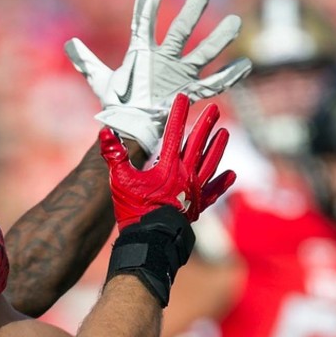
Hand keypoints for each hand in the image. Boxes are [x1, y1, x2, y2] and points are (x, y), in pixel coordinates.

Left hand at [66, 0, 250, 153]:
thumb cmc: (119, 102)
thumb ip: (87, 61)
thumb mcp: (102, 80)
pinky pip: (213, 84)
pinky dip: (230, 77)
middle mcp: (164, 59)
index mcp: (142, 54)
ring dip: (217, 40)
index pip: (143, 24)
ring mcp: (179, 74)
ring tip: (234, 23)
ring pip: (202, 54)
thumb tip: (69, 43)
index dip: (146, 4)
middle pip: (179, 32)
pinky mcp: (190, 92)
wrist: (132, 126)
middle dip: (190, 14)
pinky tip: (246, 65)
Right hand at [100, 93, 234, 228]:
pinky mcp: (198, 205)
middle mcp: (186, 174)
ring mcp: (195, 190)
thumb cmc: (134, 209)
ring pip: (210, 163)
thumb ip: (114, 154)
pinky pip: (214, 191)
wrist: (150, 239)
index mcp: (168, 166)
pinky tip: (231, 174)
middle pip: (198, 144)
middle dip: (206, 124)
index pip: (175, 133)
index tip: (183, 98)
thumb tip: (105, 132)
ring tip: (225, 133)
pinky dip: (222, 182)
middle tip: (214, 109)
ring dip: (217, 147)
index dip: (178, 114)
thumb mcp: (120, 180)